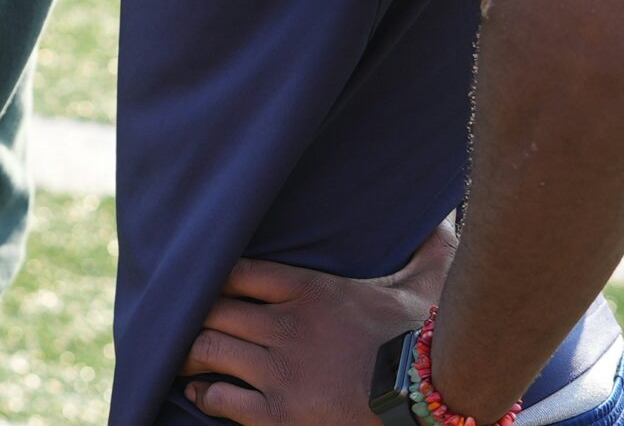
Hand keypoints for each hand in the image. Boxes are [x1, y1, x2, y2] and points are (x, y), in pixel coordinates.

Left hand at [183, 220, 455, 425]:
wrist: (434, 401)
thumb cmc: (429, 343)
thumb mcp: (428, 286)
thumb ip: (426, 250)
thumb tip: (440, 216)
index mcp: (312, 290)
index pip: (238, 271)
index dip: (214, 278)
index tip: (204, 284)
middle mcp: (287, 326)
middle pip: (213, 309)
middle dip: (194, 315)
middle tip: (183, 322)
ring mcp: (280, 372)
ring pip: (208, 350)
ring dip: (191, 354)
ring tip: (186, 359)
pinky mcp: (279, 415)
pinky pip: (223, 399)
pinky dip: (206, 395)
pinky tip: (201, 394)